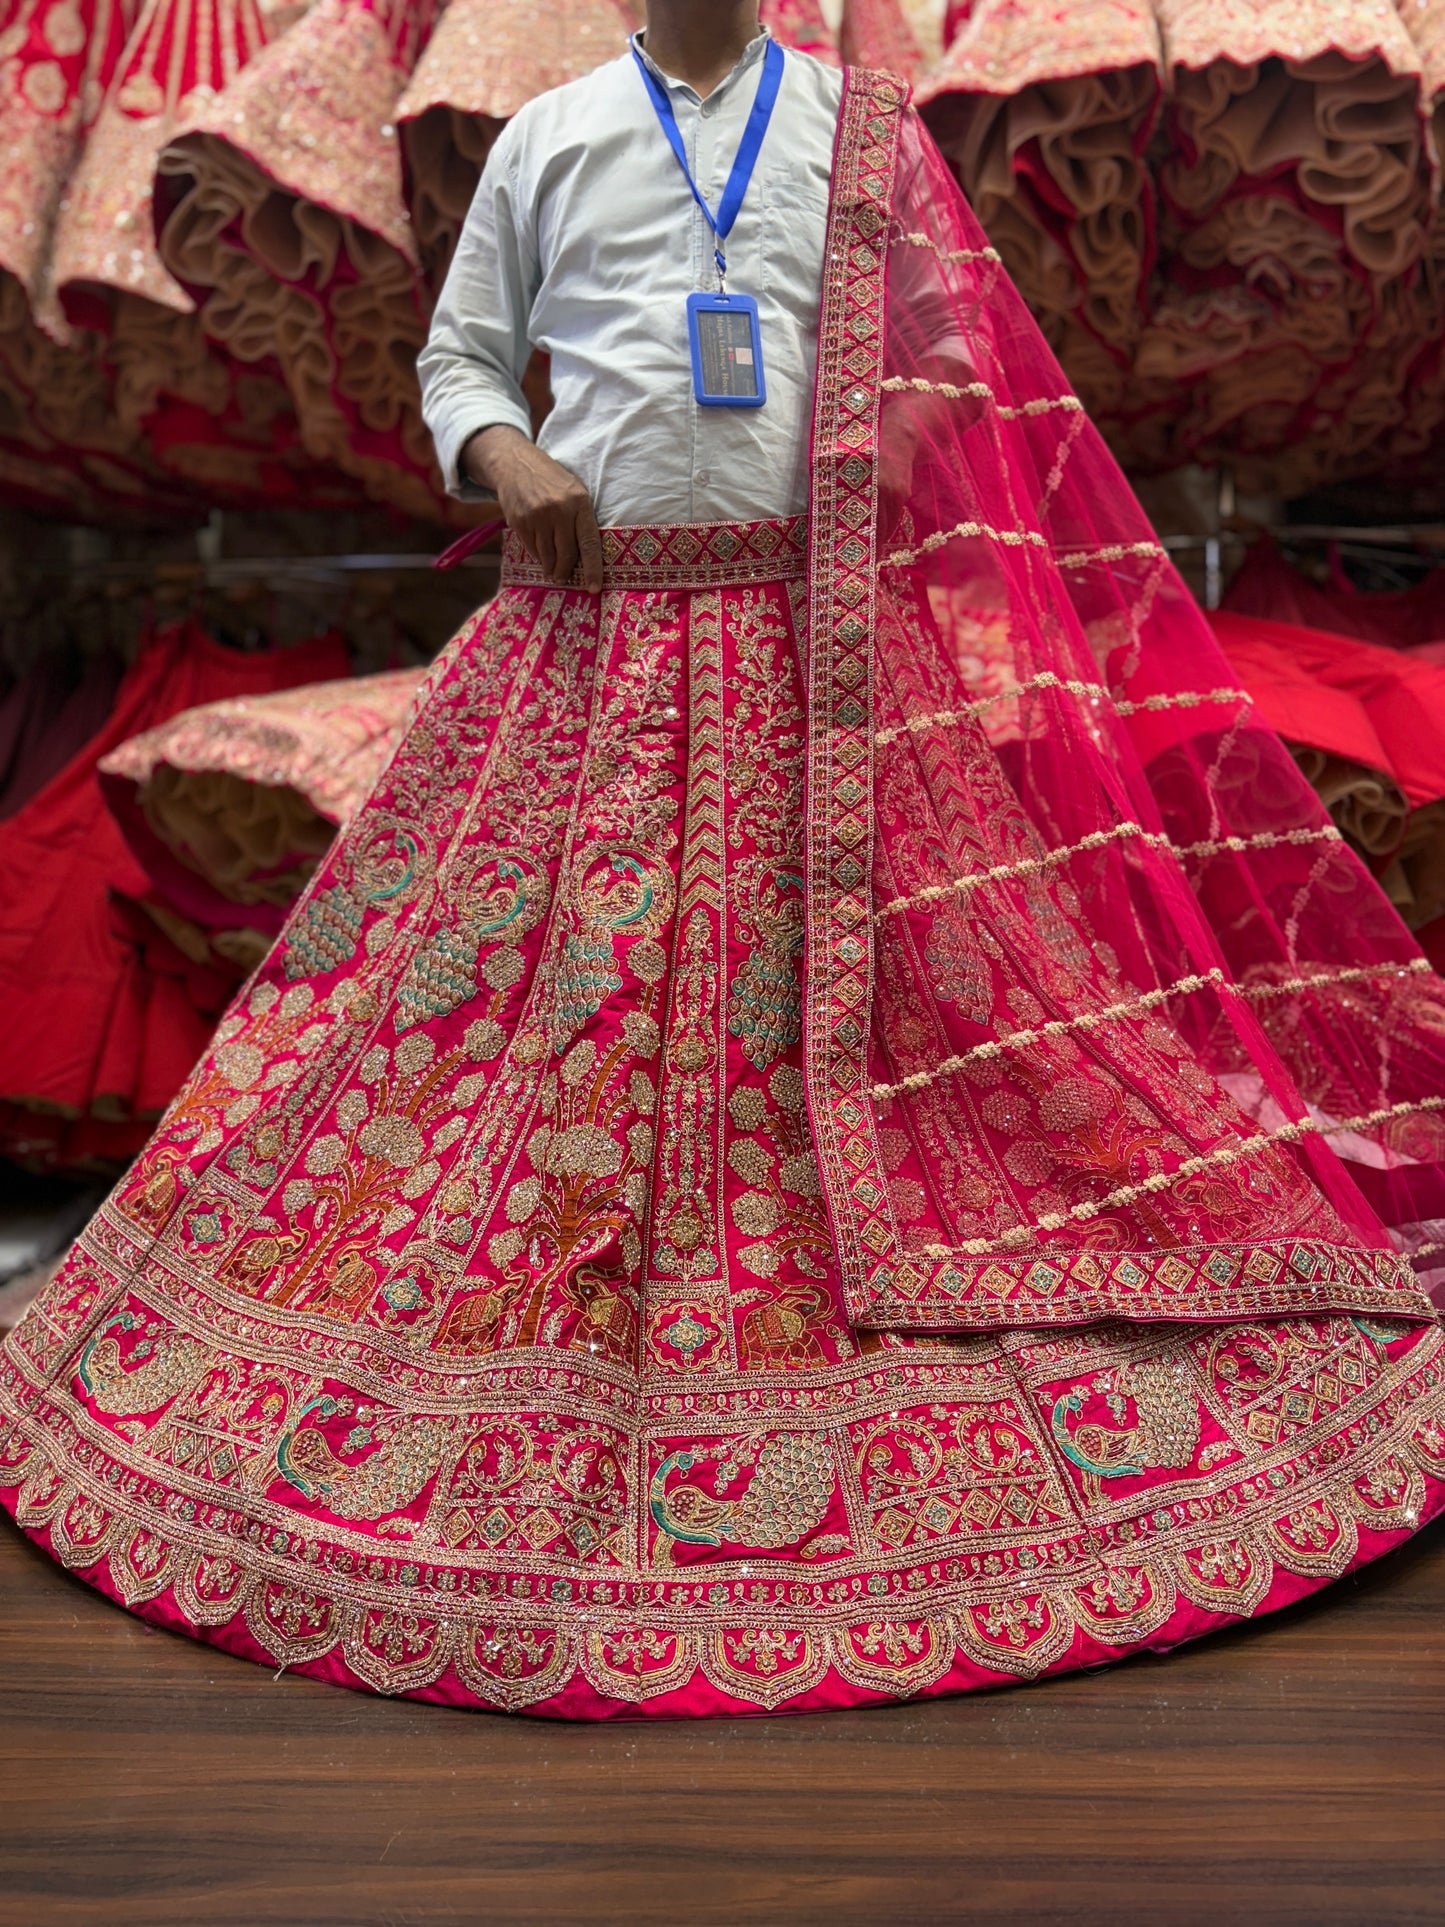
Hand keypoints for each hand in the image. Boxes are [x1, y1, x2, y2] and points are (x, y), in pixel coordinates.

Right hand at [462, 425, 602, 592]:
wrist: (515, 464)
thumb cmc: (551, 481)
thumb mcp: (574, 491)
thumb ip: (580, 519)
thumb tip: (585, 556)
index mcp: (579, 502)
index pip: (589, 543)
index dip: (592, 569)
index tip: (594, 587)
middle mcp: (559, 510)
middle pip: (566, 555)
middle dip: (565, 572)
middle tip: (563, 578)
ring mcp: (537, 517)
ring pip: (547, 556)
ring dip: (550, 567)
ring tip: (552, 570)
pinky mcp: (519, 522)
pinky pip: (531, 549)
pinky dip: (537, 554)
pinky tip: (539, 551)